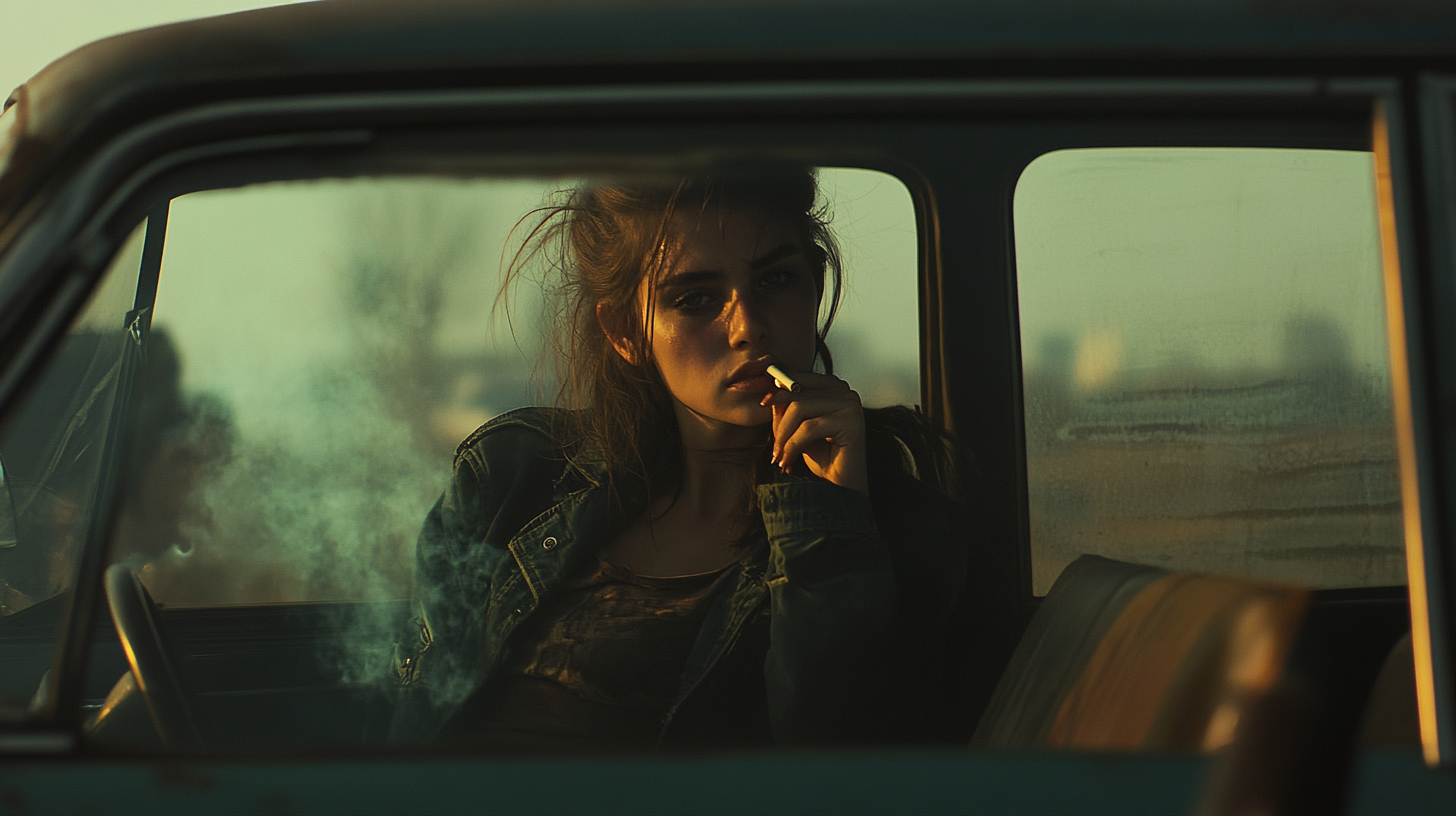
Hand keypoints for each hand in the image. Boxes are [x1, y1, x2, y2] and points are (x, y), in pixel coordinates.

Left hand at [760, 370, 868, 495]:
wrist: (840, 486)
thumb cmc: (822, 456)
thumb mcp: (798, 426)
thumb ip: (787, 407)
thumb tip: (768, 394)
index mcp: (832, 386)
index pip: (797, 378)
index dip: (778, 390)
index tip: (762, 404)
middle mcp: (844, 390)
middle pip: (796, 393)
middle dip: (779, 421)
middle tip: (774, 446)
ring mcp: (850, 404)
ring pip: (799, 408)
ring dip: (783, 436)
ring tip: (779, 456)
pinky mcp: (851, 421)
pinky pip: (808, 428)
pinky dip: (793, 446)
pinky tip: (788, 460)